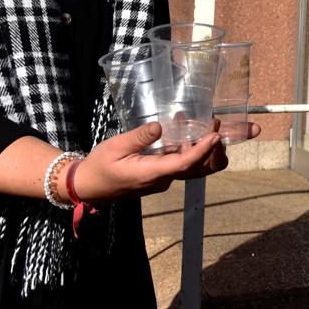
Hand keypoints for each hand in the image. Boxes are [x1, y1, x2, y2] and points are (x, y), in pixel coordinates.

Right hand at [74, 121, 228, 202]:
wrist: (90, 186)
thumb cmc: (100, 166)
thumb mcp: (115, 147)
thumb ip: (138, 138)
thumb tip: (159, 127)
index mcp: (151, 174)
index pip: (184, 164)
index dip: (202, 150)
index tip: (215, 136)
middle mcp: (162, 180)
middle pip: (196, 169)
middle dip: (213, 151)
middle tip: (218, 126)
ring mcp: (163, 180)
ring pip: (191, 168)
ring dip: (203, 148)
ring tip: (207, 122)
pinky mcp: (161, 177)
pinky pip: (181, 165)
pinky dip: (191, 149)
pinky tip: (187, 129)